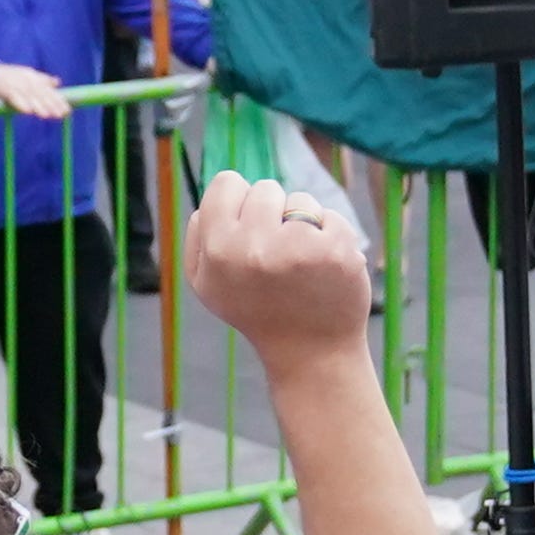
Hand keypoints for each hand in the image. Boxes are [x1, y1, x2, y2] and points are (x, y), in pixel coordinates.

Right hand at [0, 64, 72, 123]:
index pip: (48, 90)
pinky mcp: (4, 88)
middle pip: (41, 93)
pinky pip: (13, 97)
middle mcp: (26, 80)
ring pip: (29, 96)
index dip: (58, 100)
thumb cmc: (9, 76)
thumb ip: (42, 79)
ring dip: (38, 105)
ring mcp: (15, 84)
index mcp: (33, 77)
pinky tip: (27, 111)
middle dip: (51, 104)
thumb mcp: (27, 75)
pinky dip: (20, 103)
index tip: (67, 111)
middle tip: (60, 115)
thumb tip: (58, 82)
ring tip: (47, 115)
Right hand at [184, 171, 374, 358]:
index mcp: (218, 250)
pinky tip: (325, 269)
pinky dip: (332, 236)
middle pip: (265, 188)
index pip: (226, 182)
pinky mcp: (335, 250)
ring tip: (301, 264)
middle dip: (272, 215)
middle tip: (276, 256)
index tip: (248, 231)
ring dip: (304, 224)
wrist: (311, 352)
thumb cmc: (257, 311)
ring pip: (301, 200)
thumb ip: (198, 239)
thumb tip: (207, 204)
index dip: (239, 203)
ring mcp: (298, 247)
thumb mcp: (208, 285)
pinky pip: (331, 216)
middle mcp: (255, 247)